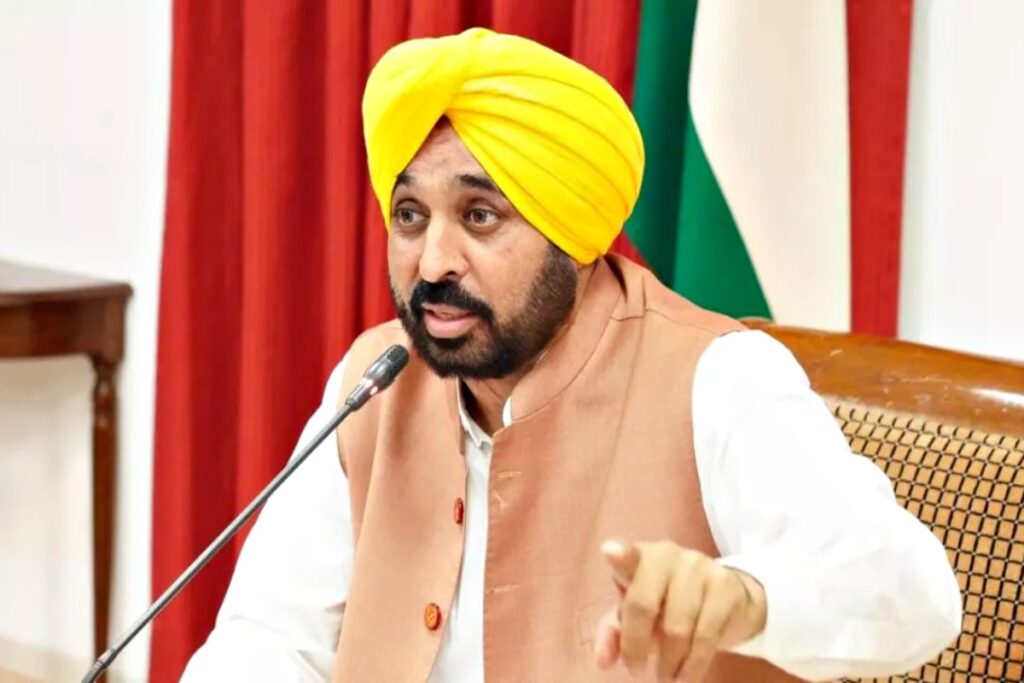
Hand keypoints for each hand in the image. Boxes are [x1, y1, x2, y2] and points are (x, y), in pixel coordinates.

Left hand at [593, 539, 766, 680]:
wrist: (728, 597)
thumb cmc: (669, 603)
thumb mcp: (637, 614)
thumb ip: (615, 632)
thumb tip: (602, 661)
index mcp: (640, 557)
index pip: (628, 555)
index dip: (620, 554)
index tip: (609, 552)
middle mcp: (668, 555)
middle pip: (644, 604)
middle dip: (636, 646)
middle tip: (636, 671)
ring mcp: (700, 567)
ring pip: (677, 628)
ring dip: (669, 662)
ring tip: (666, 677)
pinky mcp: (727, 587)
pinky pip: (706, 635)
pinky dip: (693, 665)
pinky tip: (686, 676)